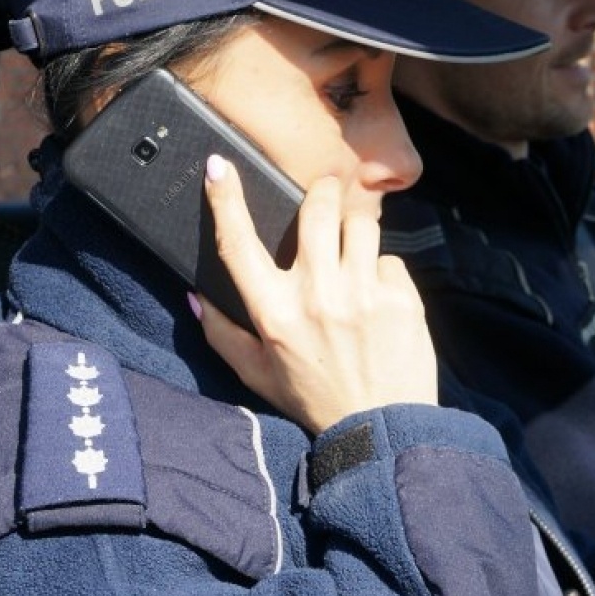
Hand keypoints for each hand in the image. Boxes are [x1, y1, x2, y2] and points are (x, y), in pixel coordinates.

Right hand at [193, 157, 438, 434]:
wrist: (384, 429)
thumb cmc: (315, 399)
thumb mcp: (257, 374)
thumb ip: (222, 332)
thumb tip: (193, 295)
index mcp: (273, 313)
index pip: (239, 244)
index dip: (225, 199)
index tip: (218, 167)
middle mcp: (316, 295)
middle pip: (317, 208)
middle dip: (321, 193)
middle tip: (323, 198)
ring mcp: (362, 293)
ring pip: (360, 224)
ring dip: (355, 231)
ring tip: (354, 255)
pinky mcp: (401, 297)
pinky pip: (391, 259)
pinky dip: (384, 272)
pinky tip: (380, 298)